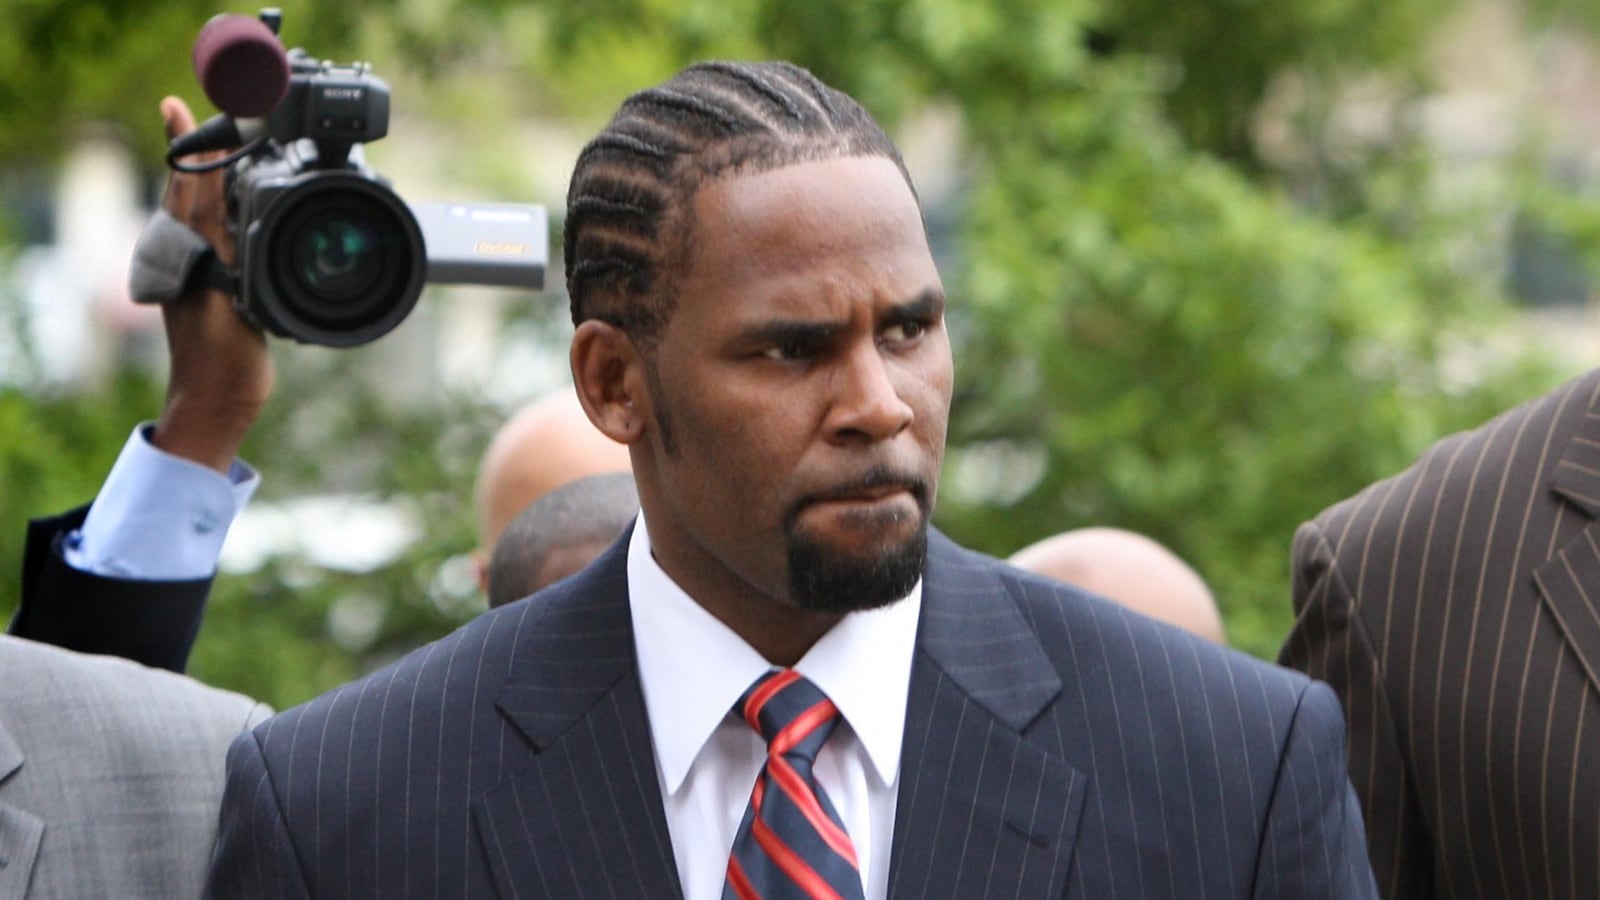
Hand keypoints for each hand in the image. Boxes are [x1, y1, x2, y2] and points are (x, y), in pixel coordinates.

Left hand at [149, 95, 274, 473]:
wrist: (217, 398)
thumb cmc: (224, 359)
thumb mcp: (231, 301)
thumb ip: (229, 253)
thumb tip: (226, 203)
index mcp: (190, 252)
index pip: (190, 185)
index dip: (191, 145)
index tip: (177, 106)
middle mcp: (188, 254)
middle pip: (187, 188)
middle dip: (190, 149)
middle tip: (184, 111)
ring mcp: (198, 269)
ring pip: (197, 208)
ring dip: (202, 175)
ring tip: (206, 146)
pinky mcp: (214, 286)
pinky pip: (214, 233)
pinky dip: (220, 210)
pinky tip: (232, 209)